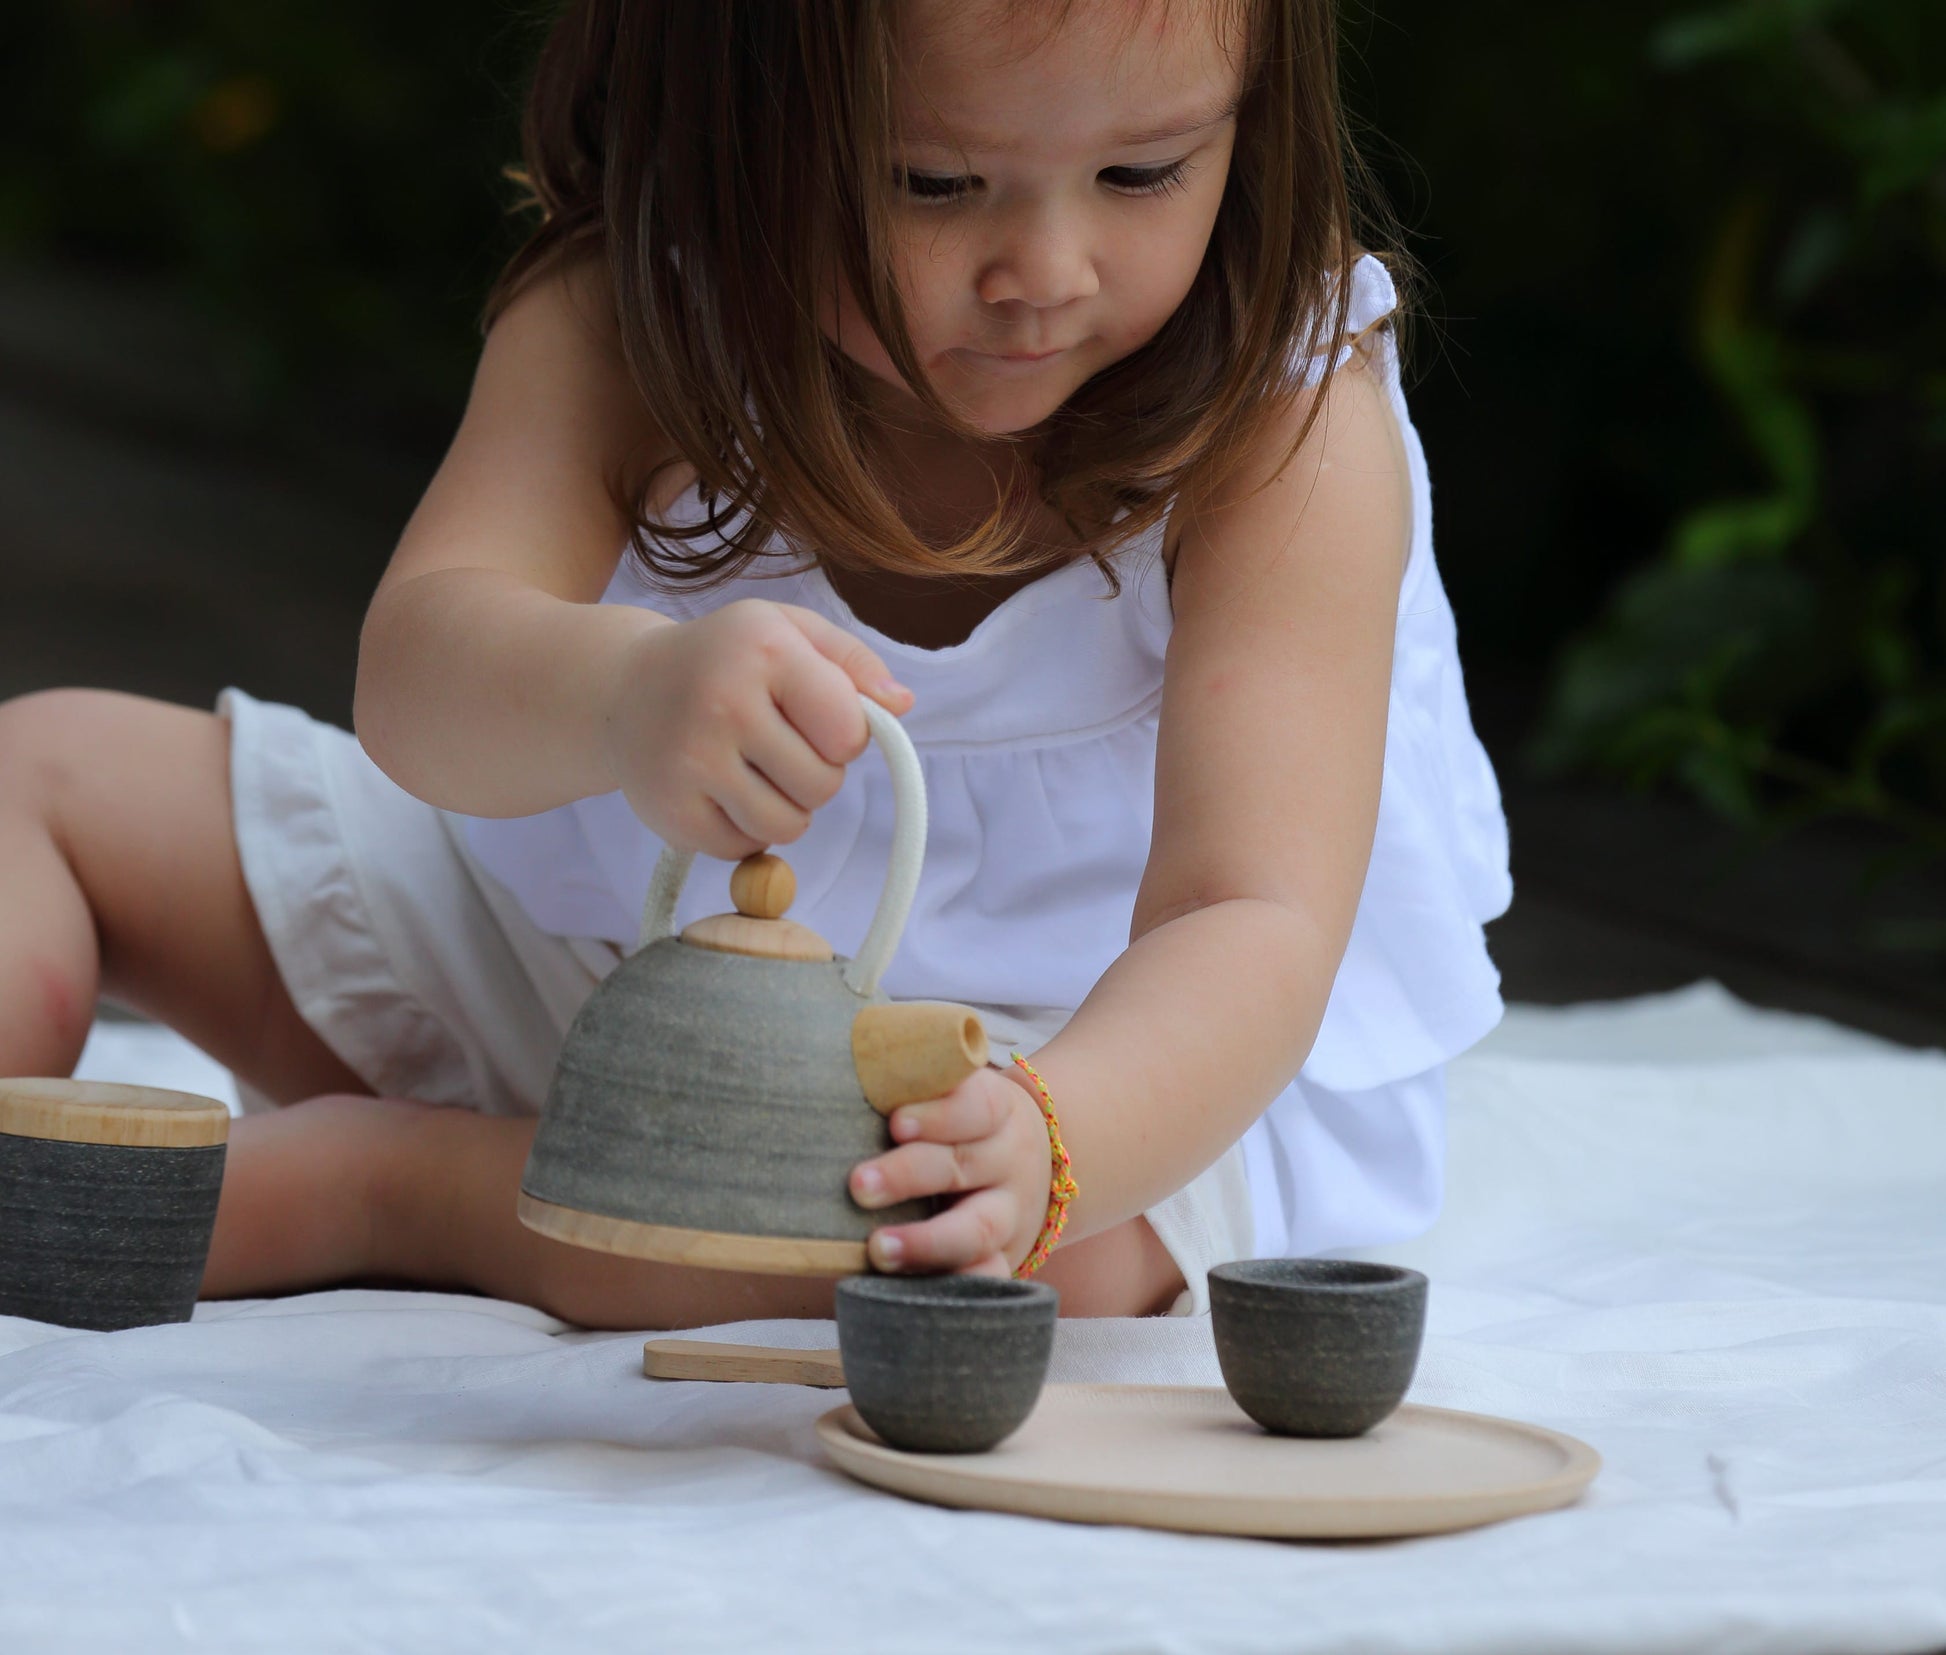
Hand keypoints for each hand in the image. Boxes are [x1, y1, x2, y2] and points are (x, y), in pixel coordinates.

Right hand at [601, 599, 911, 858]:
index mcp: (764, 649)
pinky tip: (722, 790)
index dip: (845, 735)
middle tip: (778, 746)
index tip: (817, 720)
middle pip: (823, 785)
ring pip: (789, 825)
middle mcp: (722, 702)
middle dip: (815, 773)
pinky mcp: (669, 810)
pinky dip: (745, 828)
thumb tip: (903, 704)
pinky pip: (744, 847)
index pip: (848, 731)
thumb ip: (853, 663)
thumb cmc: (724, 659)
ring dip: (785, 807)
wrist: (623, 688)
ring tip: (754, 770)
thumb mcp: (787, 631)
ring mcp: (690, 761)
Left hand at [848, 1066, 1052, 1276]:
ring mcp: (1010, 1214)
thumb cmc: (964, 1125)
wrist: (1039, 1165)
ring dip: (926, 1242)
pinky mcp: (1004, 1258)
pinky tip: (923, 1295)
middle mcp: (1008, 1161)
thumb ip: (909, 1080)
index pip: (976, 1106)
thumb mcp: (955, 1092)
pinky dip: (962, 1288)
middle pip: (964, 1166)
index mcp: (996, 1111)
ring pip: (977, 1230)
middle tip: (858, 1185)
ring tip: (877, 1250)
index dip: (939, 1113)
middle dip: (909, 1175)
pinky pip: (991, 1280)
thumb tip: (827, 1068)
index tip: (895, 1122)